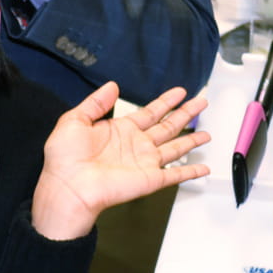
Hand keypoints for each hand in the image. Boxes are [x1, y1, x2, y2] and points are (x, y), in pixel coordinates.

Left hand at [32, 82, 211, 240]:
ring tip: (207, 133)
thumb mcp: (75, 120)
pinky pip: (176, 174)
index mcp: (120, 130)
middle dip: (186, 114)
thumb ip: (95, 102)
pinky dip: (191, 171)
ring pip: (176, 147)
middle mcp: (136, 145)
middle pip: (168, 125)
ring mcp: (145, 162)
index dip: (166, 101)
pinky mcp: (151, 178)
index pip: (149, 112)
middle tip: (202, 102)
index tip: (180, 92)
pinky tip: (204, 167)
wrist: (69, 186)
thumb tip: (112, 86)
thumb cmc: (65, 158)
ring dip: (192, 140)